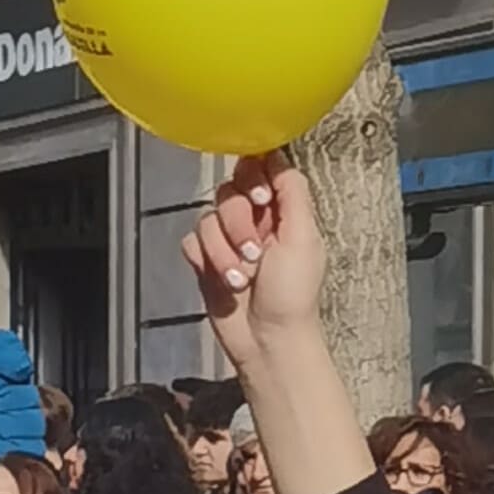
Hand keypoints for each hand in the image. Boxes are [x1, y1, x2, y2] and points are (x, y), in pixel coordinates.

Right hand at [182, 153, 326, 364]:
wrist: (267, 338)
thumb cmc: (293, 294)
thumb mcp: (303, 237)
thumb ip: (292, 192)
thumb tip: (277, 155)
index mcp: (282, 210)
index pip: (259, 170)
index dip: (253, 178)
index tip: (259, 198)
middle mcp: (253, 221)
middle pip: (229, 193)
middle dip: (238, 223)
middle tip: (254, 252)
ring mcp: (227, 241)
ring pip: (207, 219)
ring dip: (223, 250)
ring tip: (241, 276)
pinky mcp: (206, 261)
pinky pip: (190, 242)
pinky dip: (204, 260)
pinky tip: (222, 280)